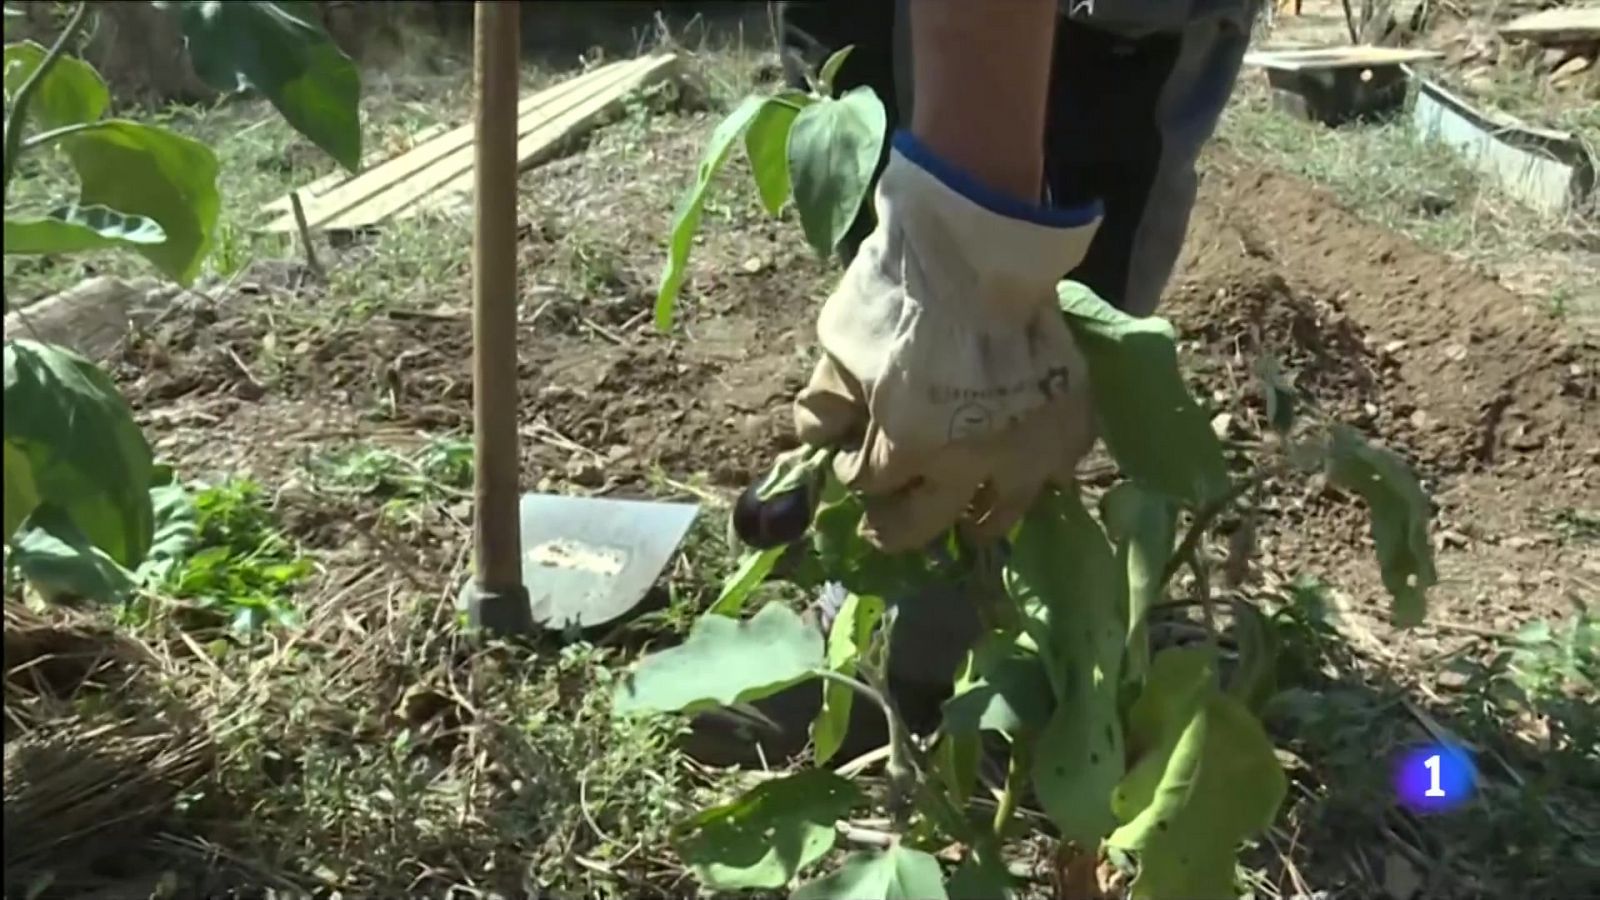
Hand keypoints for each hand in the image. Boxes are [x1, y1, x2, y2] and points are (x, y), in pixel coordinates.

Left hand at [793, 134, 1101, 551]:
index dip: (855, 476)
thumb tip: (819, 439)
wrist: (982, 244)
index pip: (873, 485)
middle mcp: (972, 462)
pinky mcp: (1070, 423)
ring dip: (974, 519)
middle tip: (890, 524)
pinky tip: (1020, 470)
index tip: (852, 465)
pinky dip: (1034, 478)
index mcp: (911, 444)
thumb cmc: (902, 293)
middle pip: (932, 520)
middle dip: (900, 525)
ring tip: (965, 518)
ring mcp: (1028, 447)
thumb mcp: (839, 344)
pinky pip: (1055, 472)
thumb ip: (825, 402)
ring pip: (1002, 513)